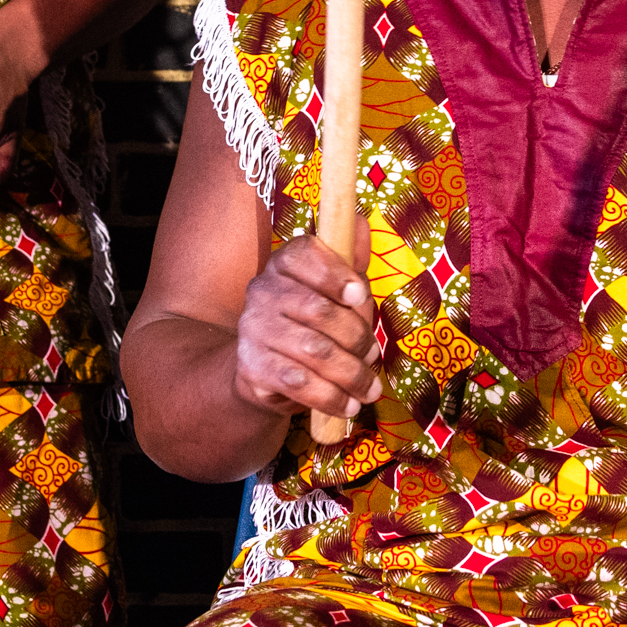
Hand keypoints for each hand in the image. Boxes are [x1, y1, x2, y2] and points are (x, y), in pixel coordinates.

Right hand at [231, 235, 379, 420]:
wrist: (265, 370)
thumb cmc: (309, 322)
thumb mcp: (333, 288)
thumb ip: (349, 260)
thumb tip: (358, 221)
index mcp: (284, 263)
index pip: (305, 255)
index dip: (335, 274)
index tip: (359, 294)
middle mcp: (262, 290)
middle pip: (319, 310)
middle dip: (356, 337)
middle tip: (374, 355)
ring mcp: (253, 329)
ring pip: (314, 351)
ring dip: (351, 373)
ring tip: (370, 388)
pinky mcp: (252, 367)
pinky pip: (299, 382)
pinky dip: (331, 397)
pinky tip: (349, 405)